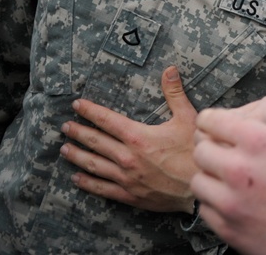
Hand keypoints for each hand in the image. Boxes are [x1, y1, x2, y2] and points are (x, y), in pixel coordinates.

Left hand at [60, 65, 196, 212]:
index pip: (107, 120)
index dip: (90, 111)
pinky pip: (102, 189)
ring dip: (77, 156)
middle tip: (65, 127)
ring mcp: (126, 178)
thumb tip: (170, 69)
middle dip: (78, 132)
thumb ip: (175, 93)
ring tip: (64, 149)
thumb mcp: (187, 118)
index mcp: (138, 137)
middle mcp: (127, 157)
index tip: (77, 105)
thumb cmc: (195, 151)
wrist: (200, 186)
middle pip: (95, 142)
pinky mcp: (129, 195)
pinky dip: (88, 183)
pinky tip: (77, 178)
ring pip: (94, 165)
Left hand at [191, 108, 265, 254]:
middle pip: (202, 150)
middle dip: (210, 149)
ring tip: (225, 180)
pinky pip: (205, 209)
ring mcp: (231, 201)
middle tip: (220, 153)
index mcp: (257, 142)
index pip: (212, 121)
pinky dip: (215, 203)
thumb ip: (262, 134)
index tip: (209, 124)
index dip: (210, 121)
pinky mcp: (229, 227)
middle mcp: (239, 169)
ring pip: (198, 180)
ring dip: (210, 177)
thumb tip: (238, 131)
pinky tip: (230, 201)